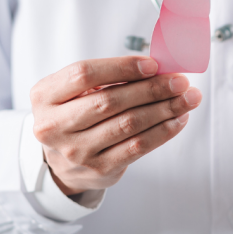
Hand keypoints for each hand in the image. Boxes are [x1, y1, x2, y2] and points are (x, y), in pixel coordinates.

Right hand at [30, 57, 201, 194]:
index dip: (121, 67)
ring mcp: (76, 151)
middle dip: (151, 88)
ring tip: (188, 98)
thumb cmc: (76, 114)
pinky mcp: (99, 169)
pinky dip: (163, 131)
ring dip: (164, 109)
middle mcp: (54, 125)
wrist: (63, 162)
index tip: (152, 64)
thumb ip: (108, 77)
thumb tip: (158, 66)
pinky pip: (138, 146)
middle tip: (180, 80)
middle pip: (110, 100)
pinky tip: (179, 119)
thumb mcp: (76, 92)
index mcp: (44, 96)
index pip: (83, 74)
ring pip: (128, 124)